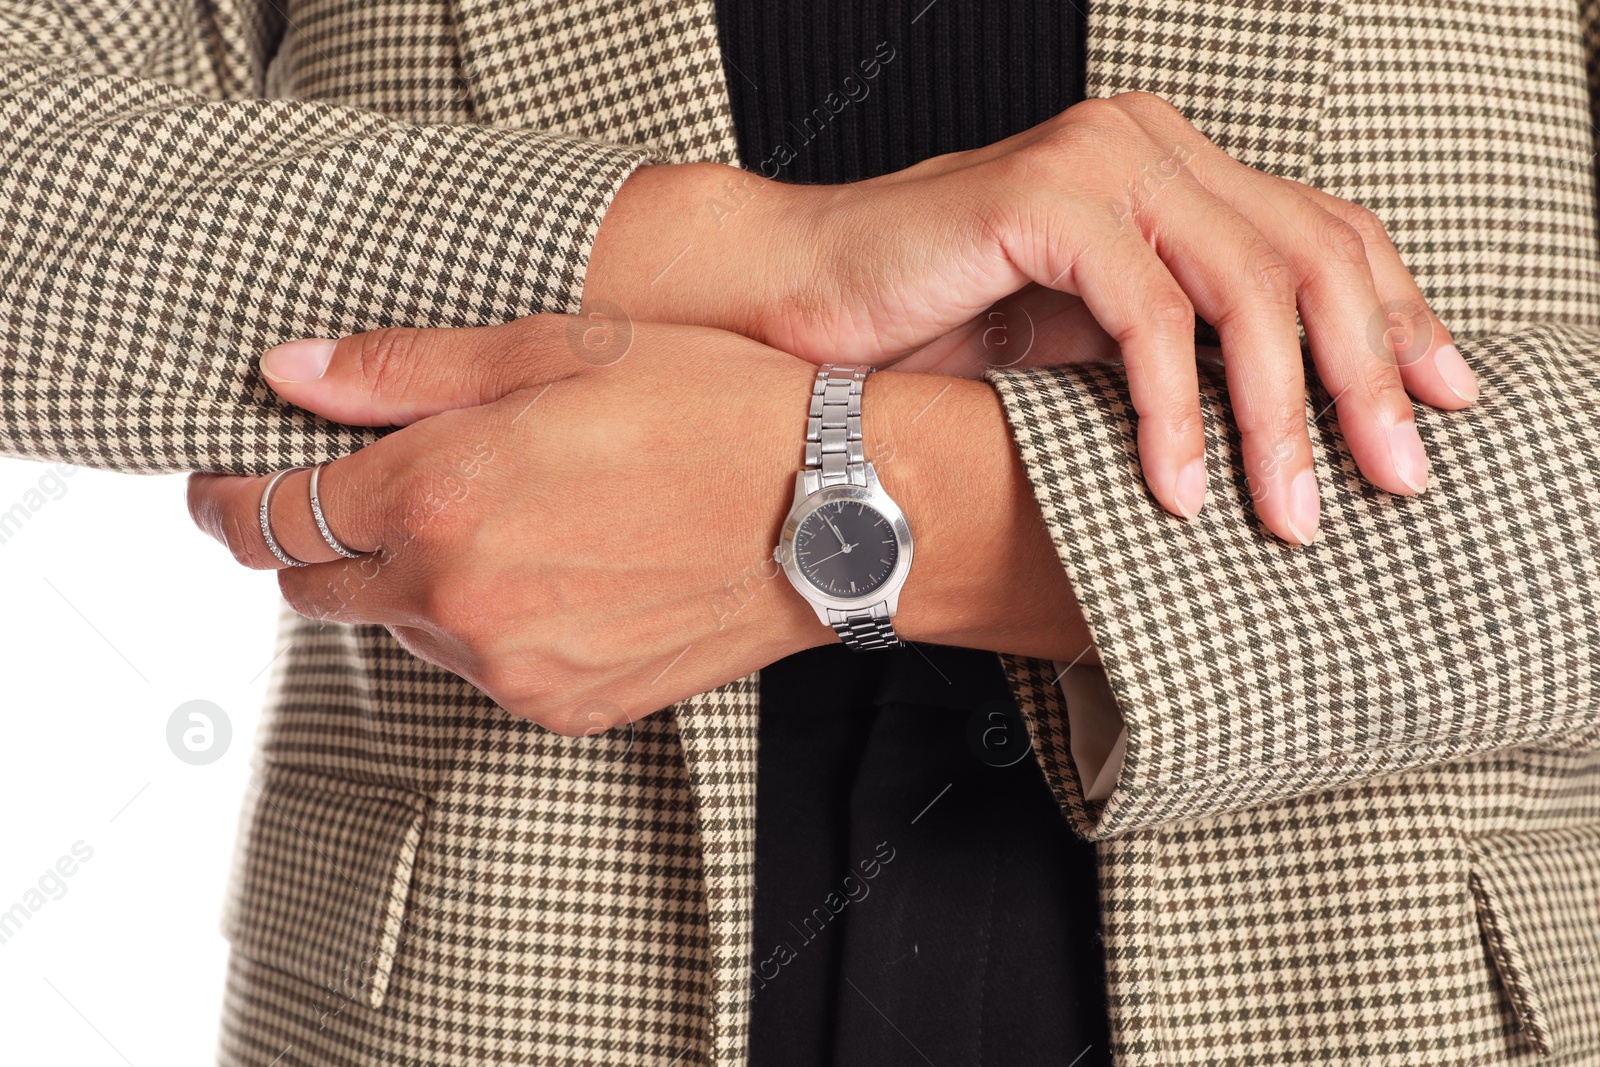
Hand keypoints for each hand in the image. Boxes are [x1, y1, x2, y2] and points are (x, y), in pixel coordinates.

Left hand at [190, 318, 1095, 732]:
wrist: (836, 511)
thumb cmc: (715, 410)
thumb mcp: (557, 347)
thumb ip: (402, 370)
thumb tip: (290, 374)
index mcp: (440, 496)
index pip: (270, 512)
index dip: (232, 492)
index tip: (231, 479)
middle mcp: (460, 598)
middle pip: (314, 585)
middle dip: (312, 536)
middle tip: (363, 485)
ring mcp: (511, 666)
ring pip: (400, 629)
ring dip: (408, 578)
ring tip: (496, 515)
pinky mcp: (562, 705)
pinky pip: (478, 668)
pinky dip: (483, 623)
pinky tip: (551, 566)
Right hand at [586, 91, 1478, 543]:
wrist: (798, 302)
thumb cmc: (934, 333)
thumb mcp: (1090, 346)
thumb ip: (1184, 350)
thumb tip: (1295, 430)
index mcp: (1169, 169)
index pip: (1324, 232)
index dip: (1398, 319)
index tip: (1441, 407)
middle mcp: (1146, 143)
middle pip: (1312, 254)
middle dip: (1366, 378)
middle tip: (1391, 480)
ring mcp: (1098, 157)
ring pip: (1247, 284)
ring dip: (1279, 413)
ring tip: (1289, 513)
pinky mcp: (1044, 195)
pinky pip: (1148, 312)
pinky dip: (1175, 409)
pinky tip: (1179, 485)